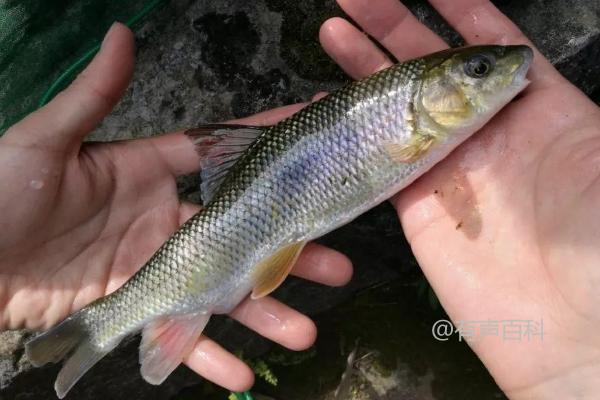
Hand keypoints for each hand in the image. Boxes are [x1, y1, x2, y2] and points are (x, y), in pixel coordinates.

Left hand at [0, 23, 351, 391]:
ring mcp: (154, 268)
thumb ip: (93, 96)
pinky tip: (241, 374)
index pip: (219, 156)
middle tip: (336, 265)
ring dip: (263, 314)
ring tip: (304, 332)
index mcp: (148, 174)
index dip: (262, 144)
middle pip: (239, 235)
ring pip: (221, 291)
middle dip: (288, 251)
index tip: (308, 133)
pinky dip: (206, 357)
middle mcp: (163, 221)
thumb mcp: (45, 143)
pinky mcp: (135, 309)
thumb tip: (121, 33)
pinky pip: (177, 335)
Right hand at [319, 0, 599, 397]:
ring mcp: (446, 168)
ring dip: (366, 69)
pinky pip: (378, 160)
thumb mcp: (596, 160)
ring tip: (334, 30)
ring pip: (397, 107)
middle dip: (395, 26)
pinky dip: (354, 130)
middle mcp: (485, 132)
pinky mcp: (415, 205)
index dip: (459, 11)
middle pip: (432, 67)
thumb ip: (558, 113)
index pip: (491, 43)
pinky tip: (330, 104)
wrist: (572, 334)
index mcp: (536, 110)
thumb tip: (523, 62)